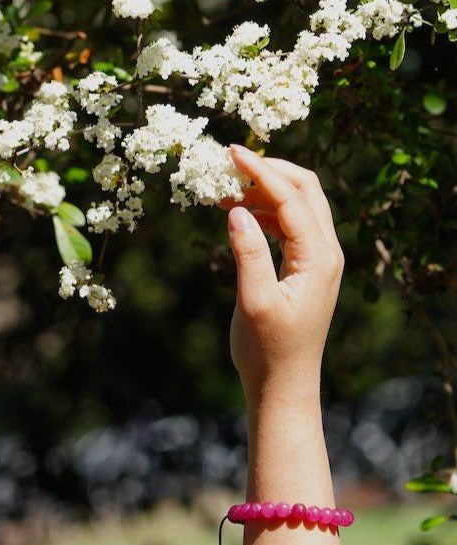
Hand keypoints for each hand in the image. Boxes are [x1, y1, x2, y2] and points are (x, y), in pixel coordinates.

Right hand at [220, 145, 344, 402]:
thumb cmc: (268, 351)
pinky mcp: (306, 268)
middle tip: (230, 164)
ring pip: (297, 206)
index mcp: (319, 258)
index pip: (292, 198)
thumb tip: (236, 208)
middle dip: (268, 171)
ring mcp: (318, 260)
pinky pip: (289, 227)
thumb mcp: (254, 302)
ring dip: (265, 192)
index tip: (231, 152)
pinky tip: (239, 216)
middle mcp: (326, 252)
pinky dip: (266, 213)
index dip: (261, 171)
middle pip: (305, 190)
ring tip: (224, 192)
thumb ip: (248, 253)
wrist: (283, 385)